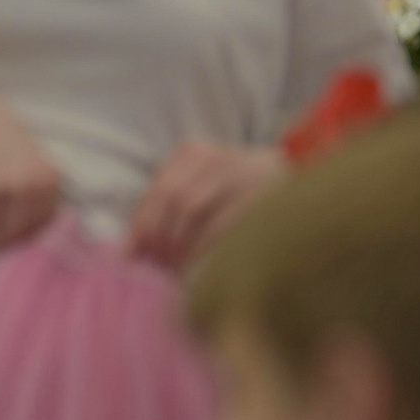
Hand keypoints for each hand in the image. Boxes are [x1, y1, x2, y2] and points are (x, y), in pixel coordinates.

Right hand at [0, 83, 64, 248]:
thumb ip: (34, 180)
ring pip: (9, 229)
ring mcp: (16, 189)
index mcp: (53, 177)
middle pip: (31, 228)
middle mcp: (40, 185)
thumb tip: (29, 210)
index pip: (49, 219)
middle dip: (13, 240)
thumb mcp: (27, 154)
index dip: (31, 232)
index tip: (16, 240)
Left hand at [129, 142, 285, 270]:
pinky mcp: (256, 197)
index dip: (140, 223)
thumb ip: (169, 203)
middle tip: (154, 263)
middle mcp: (213, 158)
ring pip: (191, 211)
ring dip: (177, 244)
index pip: (157, 189)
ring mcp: (236, 176)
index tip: (131, 253)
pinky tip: (194, 264)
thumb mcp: (201, 180)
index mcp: (192, 153)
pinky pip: (219, 226)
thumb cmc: (233, 185)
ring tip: (172, 266)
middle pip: (171, 199)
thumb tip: (133, 245)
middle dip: (157, 235)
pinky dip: (201, 248)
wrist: (288, 175)